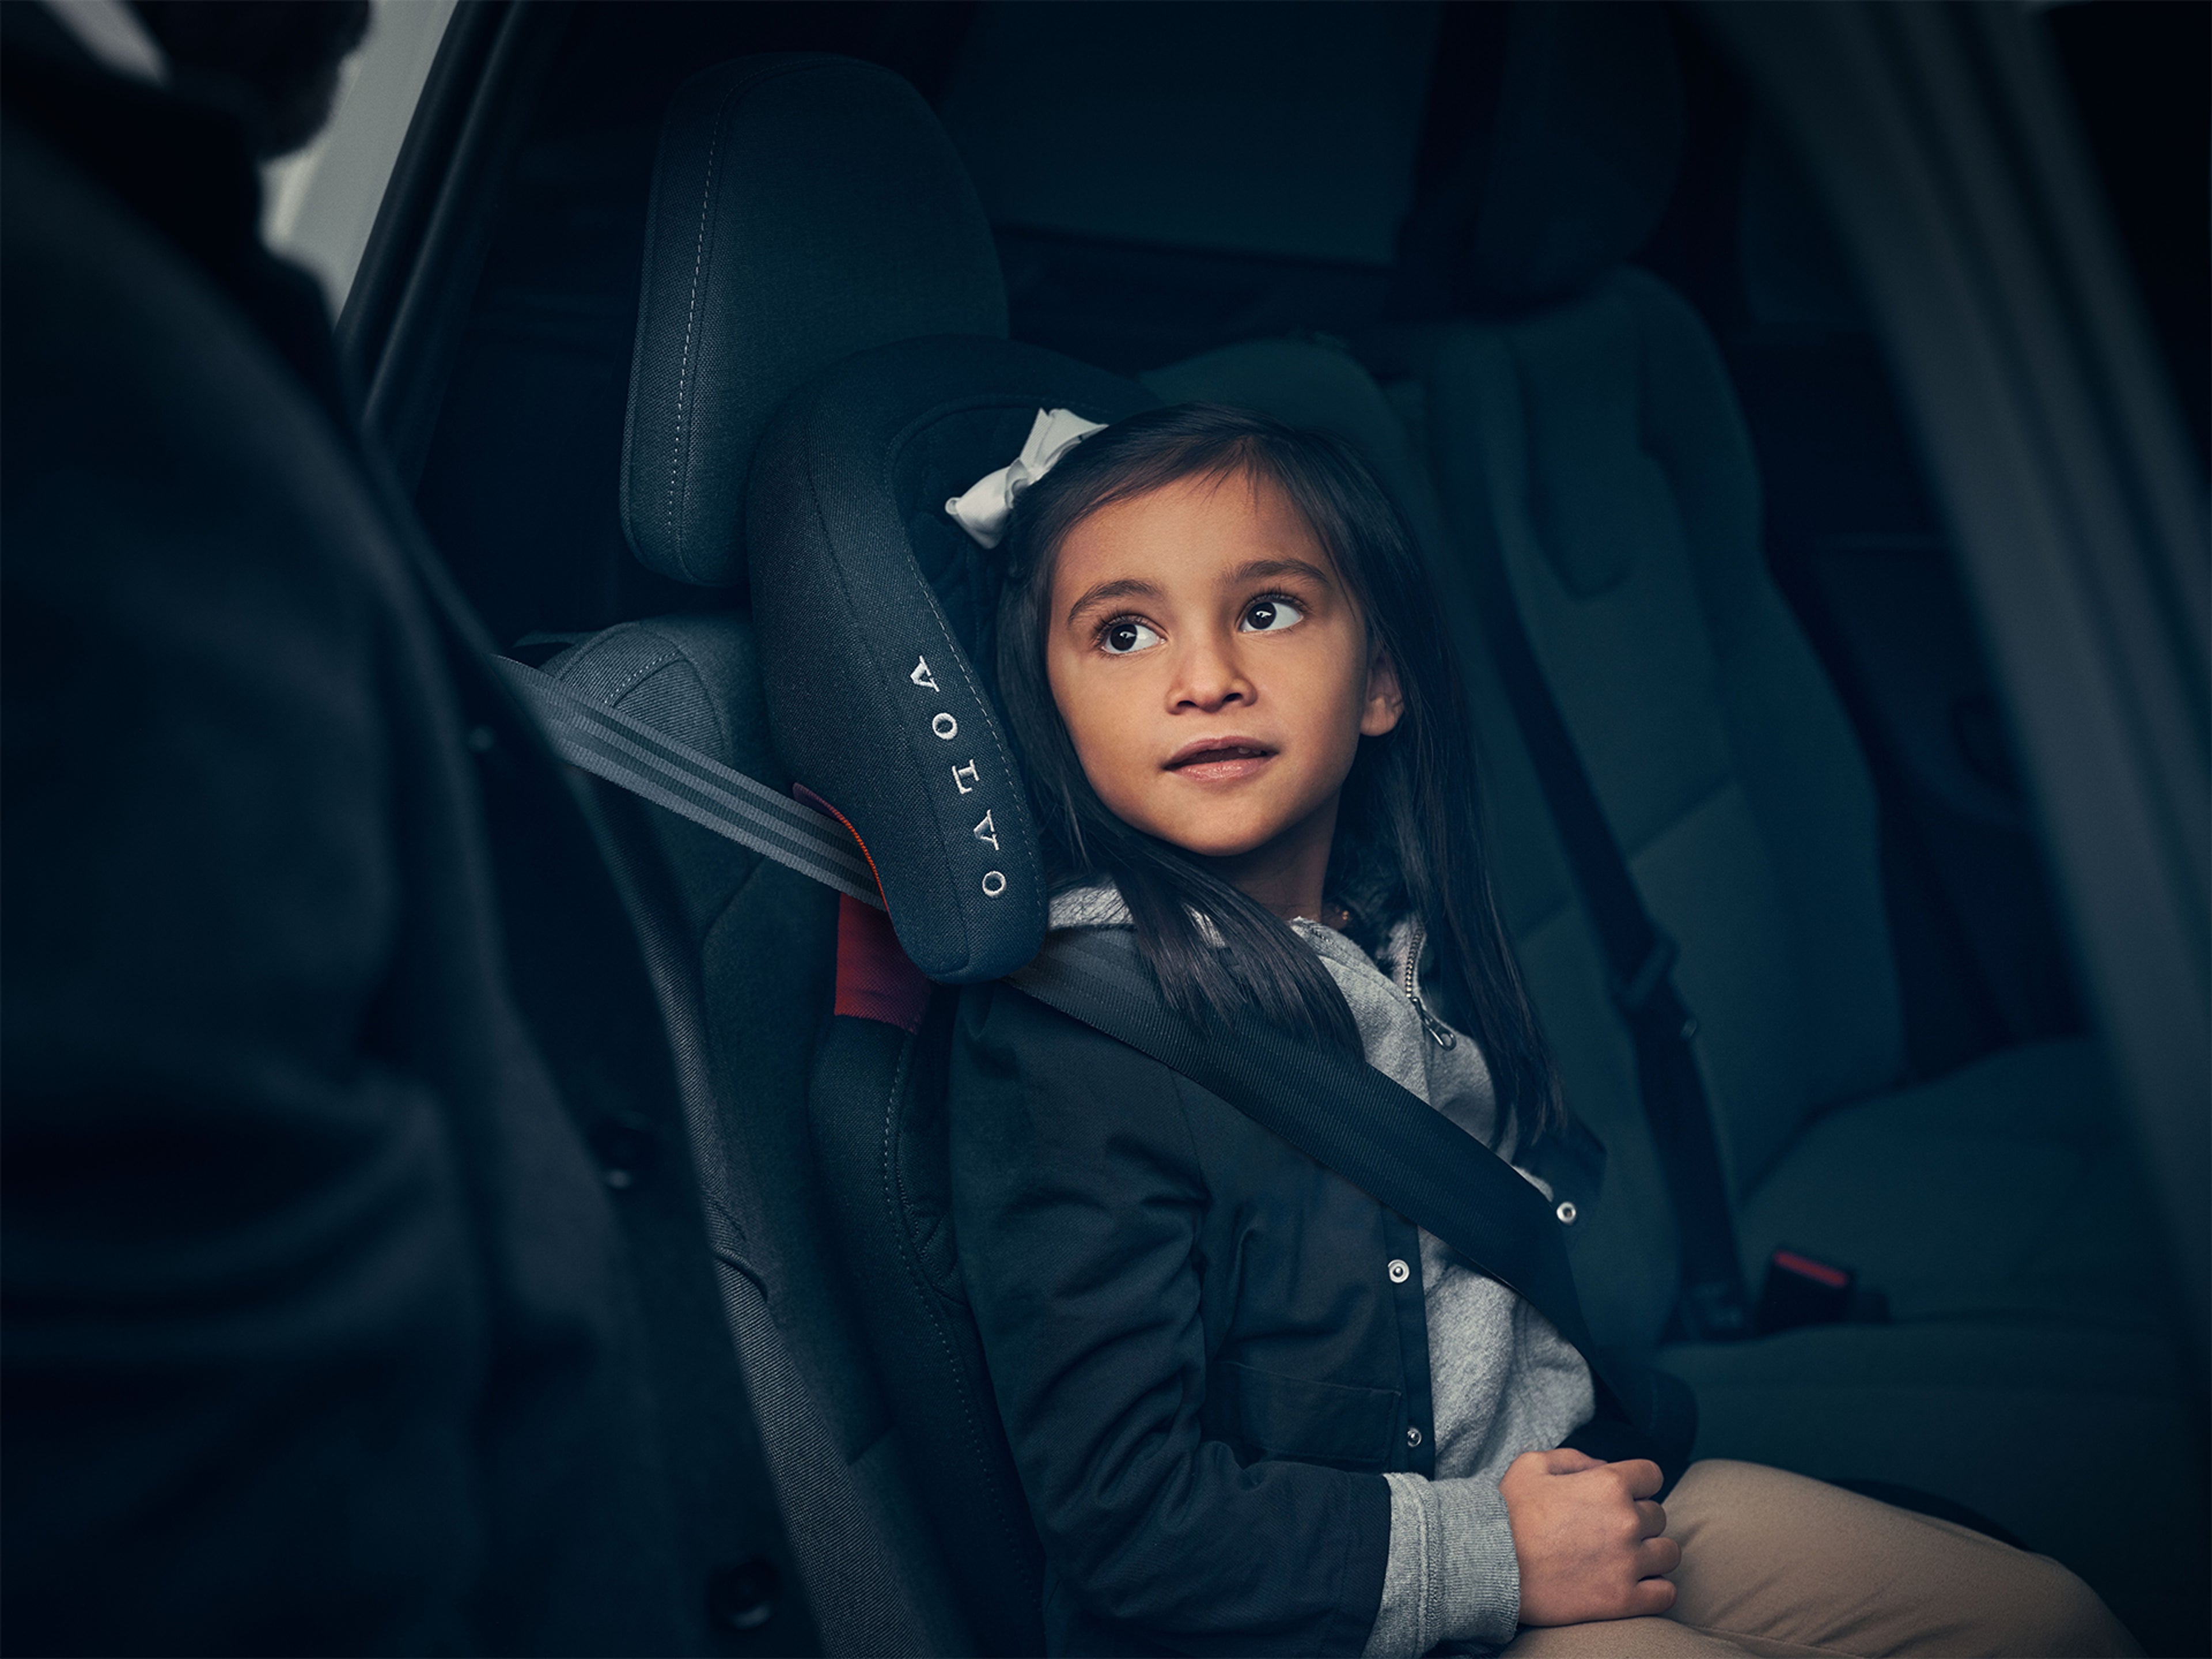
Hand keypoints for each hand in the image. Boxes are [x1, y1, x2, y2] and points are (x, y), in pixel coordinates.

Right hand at [1500, 1448, 1680, 1625]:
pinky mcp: (1624, 1599)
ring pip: (1669, 1553)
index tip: (1623, 1495)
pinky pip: (1665, 1593)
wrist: (1489, 1566)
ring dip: (1652, 1554)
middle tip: (1609, 1530)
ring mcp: (1628, 1562)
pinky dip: (1656, 1589)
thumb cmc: (1506, 1513)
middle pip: (1658, 1515)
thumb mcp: (1531, 1465)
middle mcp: (1626, 1520)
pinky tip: (1637, 1585)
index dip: (1638, 1483)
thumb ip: (1574, 1458)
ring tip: (1626, 1558)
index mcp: (1608, 1483)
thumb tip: (1603, 1467)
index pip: (1652, 1475)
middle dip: (1638, 1520)